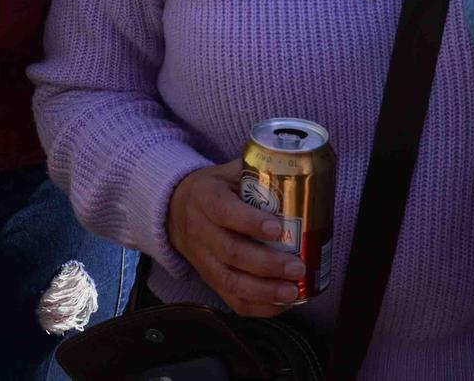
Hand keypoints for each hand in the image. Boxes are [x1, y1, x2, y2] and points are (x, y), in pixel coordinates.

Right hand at [167, 160, 304, 316]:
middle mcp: (200, 231)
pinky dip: (258, 306)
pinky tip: (281, 303)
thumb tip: (296, 168)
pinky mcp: (209, 279)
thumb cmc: (213, 189)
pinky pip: (231, 299)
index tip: (278, 228)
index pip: (224, 212)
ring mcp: (203, 259)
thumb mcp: (227, 172)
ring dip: (265, 290)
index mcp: (205, 198)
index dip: (250, 222)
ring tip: (293, 291)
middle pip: (231, 252)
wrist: (175, 210)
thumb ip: (255, 170)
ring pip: (231, 281)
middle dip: (267, 263)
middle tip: (298, 266)